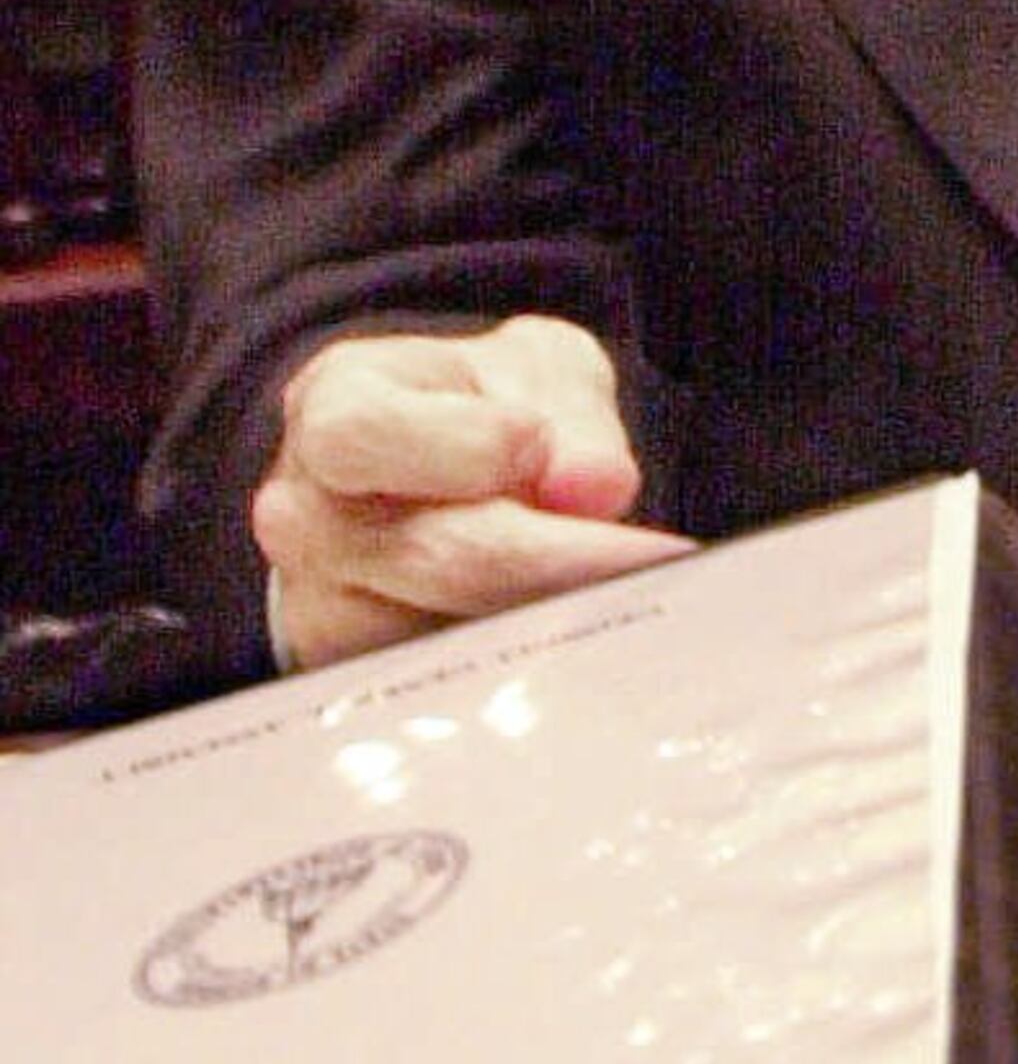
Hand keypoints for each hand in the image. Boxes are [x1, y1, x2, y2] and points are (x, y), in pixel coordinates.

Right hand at [253, 317, 687, 670]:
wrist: (450, 471)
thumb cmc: (488, 409)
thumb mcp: (543, 374)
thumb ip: (574, 418)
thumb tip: (595, 487)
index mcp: (334, 413)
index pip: (367, 436)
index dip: (472, 448)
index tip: (555, 454)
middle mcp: (306, 516)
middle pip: (433, 556)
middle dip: (562, 563)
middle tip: (663, 563)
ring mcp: (324, 608)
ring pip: (445, 637)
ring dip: (552, 621)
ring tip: (632, 597)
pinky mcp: (364, 678)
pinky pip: (452, 690)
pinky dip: (531, 666)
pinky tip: (590, 639)